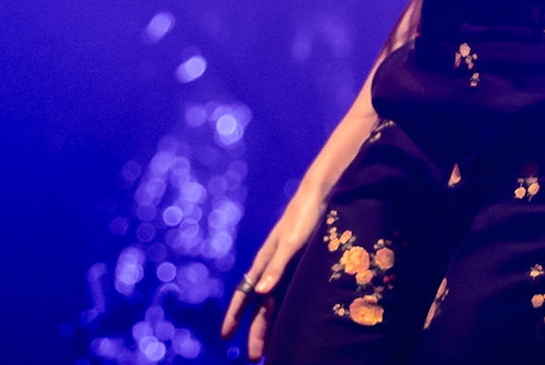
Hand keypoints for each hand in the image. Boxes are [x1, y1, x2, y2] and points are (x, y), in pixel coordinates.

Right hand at [221, 187, 325, 360]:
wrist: (319, 196)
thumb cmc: (303, 217)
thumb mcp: (291, 243)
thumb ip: (277, 267)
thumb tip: (260, 292)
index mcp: (265, 262)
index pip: (245, 295)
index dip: (235, 315)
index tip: (226, 336)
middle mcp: (271, 267)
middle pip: (259, 305)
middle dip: (255, 331)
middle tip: (254, 358)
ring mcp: (284, 266)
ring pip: (272, 302)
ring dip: (269, 325)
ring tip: (270, 348)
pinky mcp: (298, 263)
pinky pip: (286, 293)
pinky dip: (283, 310)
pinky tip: (290, 321)